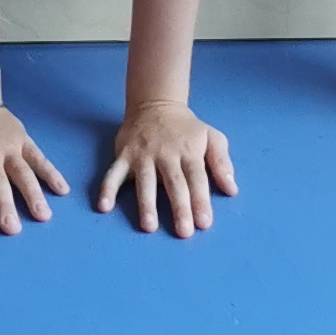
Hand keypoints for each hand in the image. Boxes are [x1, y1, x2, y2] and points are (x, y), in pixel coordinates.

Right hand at [92, 100, 235, 237]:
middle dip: (179, 207)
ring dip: (146, 203)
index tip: (204, 223)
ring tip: (149, 226)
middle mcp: (166, 153)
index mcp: (189, 151)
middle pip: (174, 182)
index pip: (197, 178)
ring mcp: (143, 154)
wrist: (155, 102)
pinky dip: (107, 189)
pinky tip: (104, 206)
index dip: (201, 200)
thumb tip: (232, 189)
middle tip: (184, 232)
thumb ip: (222, 163)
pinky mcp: (124, 154)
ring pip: (145, 180)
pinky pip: (113, 173)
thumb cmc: (187, 129)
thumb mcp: (211, 137)